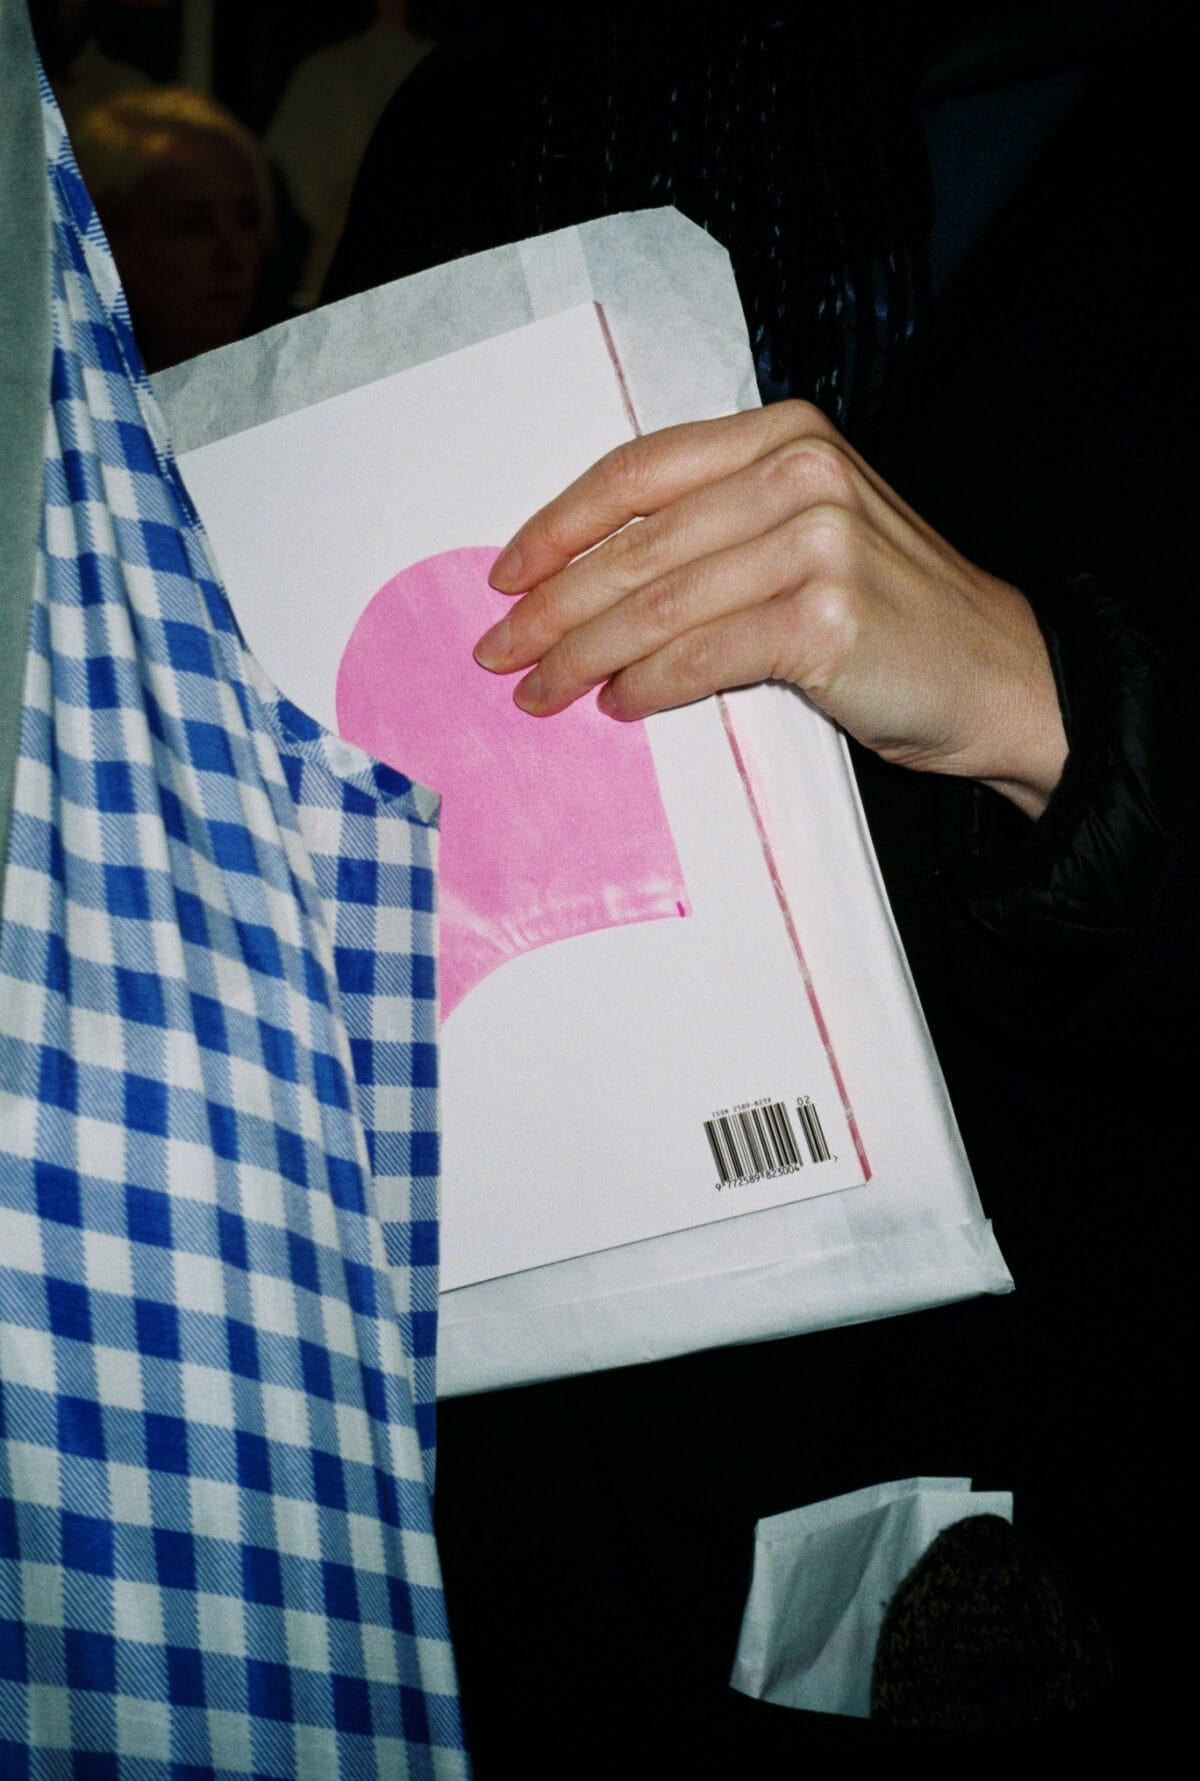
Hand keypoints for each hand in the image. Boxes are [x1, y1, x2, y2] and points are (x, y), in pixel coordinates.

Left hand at [475, 401, 1066, 818]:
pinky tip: (617, 704)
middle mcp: (800, 472)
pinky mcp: (826, 617)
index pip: (638, 471)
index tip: (505, 574)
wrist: (999, 674)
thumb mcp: (804, 533)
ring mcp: (818, 541)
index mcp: (785, 433)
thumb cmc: (890, 611)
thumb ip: (714, 528)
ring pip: (657, 605)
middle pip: (636, 544)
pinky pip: (701, 658)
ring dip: (581, 657)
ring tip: (540, 692)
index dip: (558, 525)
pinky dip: (647, 687)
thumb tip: (582, 577)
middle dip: (551, 605)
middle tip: (499, 651)